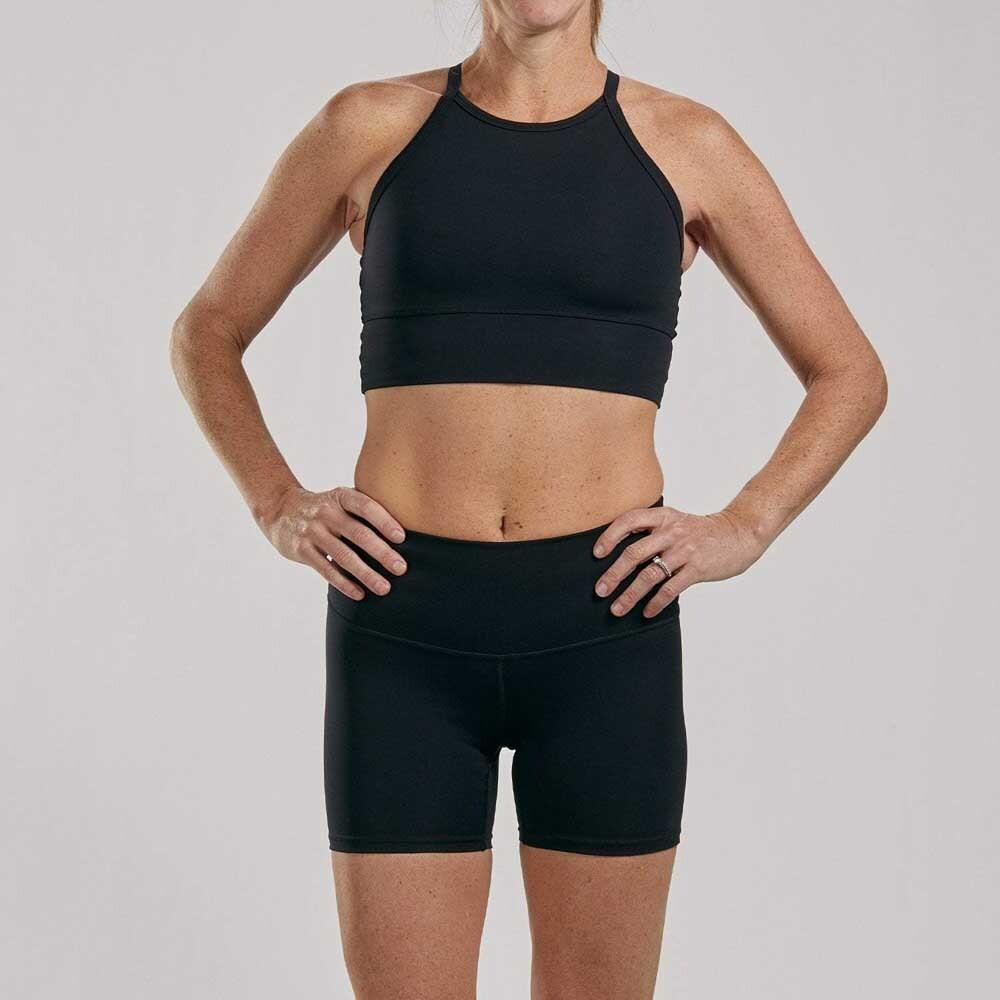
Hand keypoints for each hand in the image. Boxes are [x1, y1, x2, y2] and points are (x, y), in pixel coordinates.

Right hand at [261, 486, 407, 599]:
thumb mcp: (340, 500)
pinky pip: (326, 570)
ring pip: (343, 556)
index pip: (366, 507)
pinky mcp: (301, 550)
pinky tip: (359, 593)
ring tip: (384, 587)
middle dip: (382, 553)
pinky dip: (344, 583)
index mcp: (340, 496)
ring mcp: (312, 531)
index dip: (384, 521)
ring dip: (366, 574)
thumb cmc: (325, 509)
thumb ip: (363, 513)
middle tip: (401, 568)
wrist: (280, 509)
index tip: (402, 537)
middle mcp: (326, 512)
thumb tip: (401, 538)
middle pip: (358, 534)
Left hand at [592, 505, 765, 617]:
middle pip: (634, 553)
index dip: (610, 536)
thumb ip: (653, 531)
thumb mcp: (677, 521)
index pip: (629, 520)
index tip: (597, 553)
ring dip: (630, 594)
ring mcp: (685, 550)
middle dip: (614, 574)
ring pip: (650, 575)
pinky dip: (656, 602)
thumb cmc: (703, 532)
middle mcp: (672, 531)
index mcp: (664, 517)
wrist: (741, 533)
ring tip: (617, 609)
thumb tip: (622, 553)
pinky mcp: (698, 568)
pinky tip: (646, 612)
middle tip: (600, 591)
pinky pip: (671, 588)